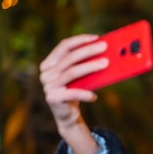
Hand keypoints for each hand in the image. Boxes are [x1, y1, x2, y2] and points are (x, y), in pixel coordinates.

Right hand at [39, 34, 109, 153]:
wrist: (68, 116)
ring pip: (72, 72)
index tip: (97, 37)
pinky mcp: (53, 98)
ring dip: (90, 67)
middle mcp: (46, 73)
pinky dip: (85, 94)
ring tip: (105, 64)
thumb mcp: (79, 76)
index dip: (80, 40)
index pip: (64, 46)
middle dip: (89, 51)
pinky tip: (94, 96)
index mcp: (50, 63)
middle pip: (70, 58)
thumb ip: (84, 64)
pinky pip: (72, 93)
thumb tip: (106, 52)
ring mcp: (48, 86)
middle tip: (104, 47)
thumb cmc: (75, 91)